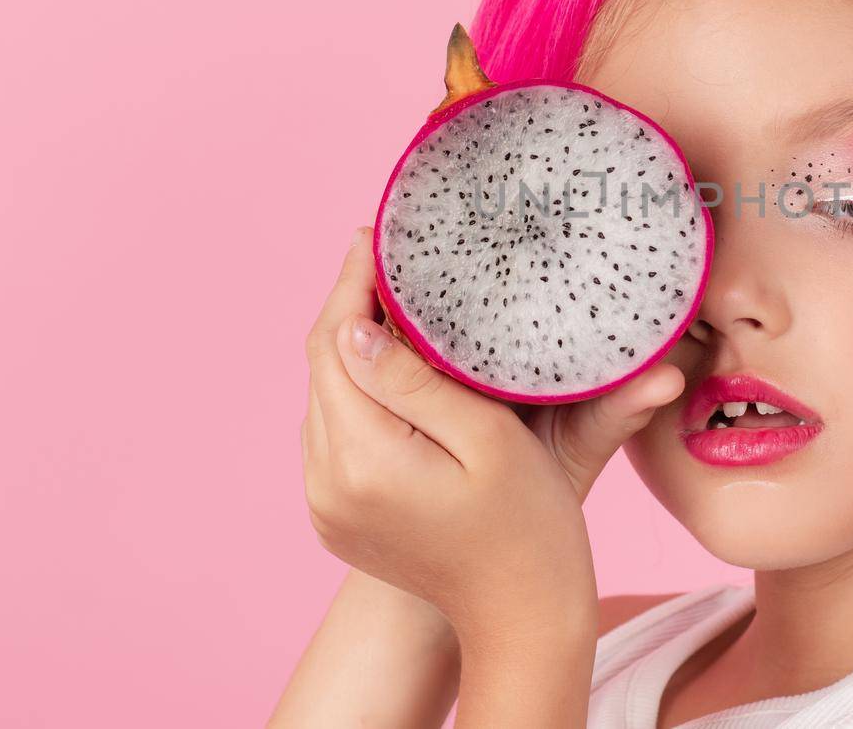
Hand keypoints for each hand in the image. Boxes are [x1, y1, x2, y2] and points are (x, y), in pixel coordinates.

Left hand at [300, 227, 670, 649]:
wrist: (522, 616)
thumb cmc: (529, 527)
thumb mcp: (491, 441)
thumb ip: (420, 382)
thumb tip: (359, 328)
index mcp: (362, 462)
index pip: (335, 346)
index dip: (352, 284)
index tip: (375, 235)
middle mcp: (327, 484)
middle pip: (323, 368)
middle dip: (352, 307)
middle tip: (391, 254)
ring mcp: (325, 505)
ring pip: (327, 397)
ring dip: (354, 348)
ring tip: (397, 298)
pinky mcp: (336, 515)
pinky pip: (336, 430)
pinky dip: (360, 391)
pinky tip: (395, 364)